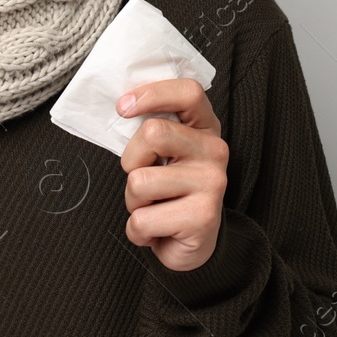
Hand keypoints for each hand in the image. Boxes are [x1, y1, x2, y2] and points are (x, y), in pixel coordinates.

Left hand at [117, 80, 227, 270]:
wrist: (193, 244)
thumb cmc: (171, 193)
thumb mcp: (166, 154)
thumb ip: (153, 129)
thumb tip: (122, 106)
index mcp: (205, 128)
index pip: (188, 92)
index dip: (152, 93)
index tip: (123, 107)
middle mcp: (214, 151)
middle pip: (153, 133)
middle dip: (131, 160)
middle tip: (143, 176)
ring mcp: (212, 183)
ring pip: (139, 181)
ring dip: (134, 202)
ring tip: (154, 207)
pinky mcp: (202, 217)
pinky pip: (142, 219)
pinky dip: (138, 230)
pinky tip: (157, 229)